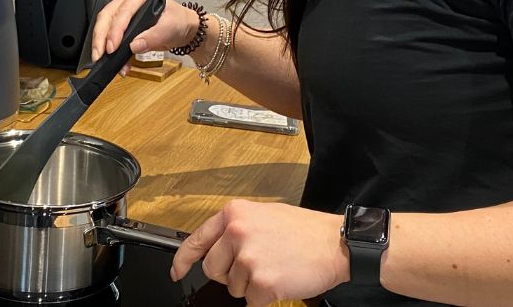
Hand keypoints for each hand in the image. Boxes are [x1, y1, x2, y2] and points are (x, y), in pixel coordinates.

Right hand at [90, 0, 198, 73]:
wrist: (181, 27)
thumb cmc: (177, 21)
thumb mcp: (171, 28)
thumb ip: (153, 36)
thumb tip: (134, 45)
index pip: (123, 11)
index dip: (115, 30)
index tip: (112, 47)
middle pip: (107, 16)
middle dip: (101, 37)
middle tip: (100, 55)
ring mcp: (122, 8)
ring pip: (103, 24)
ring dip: (101, 43)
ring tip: (102, 59)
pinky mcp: (119, 21)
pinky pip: (108, 34)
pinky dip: (108, 48)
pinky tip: (116, 62)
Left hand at [170, 200, 349, 302]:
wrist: (335, 243)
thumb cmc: (303, 230)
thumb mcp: (262, 216)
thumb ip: (235, 229)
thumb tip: (213, 248)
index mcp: (234, 214)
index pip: (196, 240)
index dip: (183, 261)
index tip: (177, 272)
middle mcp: (237, 233)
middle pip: (212, 270)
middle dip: (229, 275)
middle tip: (254, 267)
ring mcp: (249, 259)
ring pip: (233, 288)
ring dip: (250, 285)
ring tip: (274, 268)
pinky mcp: (262, 283)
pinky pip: (251, 302)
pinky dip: (264, 299)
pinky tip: (280, 281)